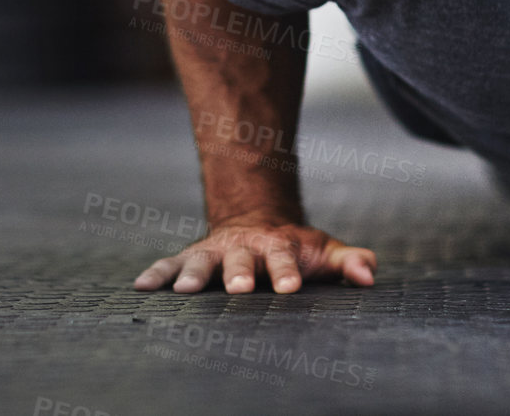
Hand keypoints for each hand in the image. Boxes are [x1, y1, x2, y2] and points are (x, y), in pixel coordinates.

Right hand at [132, 218, 376, 293]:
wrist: (256, 220)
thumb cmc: (294, 248)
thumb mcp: (324, 250)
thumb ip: (348, 261)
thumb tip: (369, 274)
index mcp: (277, 246)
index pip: (284, 258)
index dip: (286, 272)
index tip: (289, 287)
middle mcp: (243, 247)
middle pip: (241, 259)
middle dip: (238, 273)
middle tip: (239, 288)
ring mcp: (214, 252)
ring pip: (202, 261)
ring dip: (192, 273)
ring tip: (183, 290)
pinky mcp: (190, 258)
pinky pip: (169, 264)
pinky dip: (156, 274)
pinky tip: (140, 286)